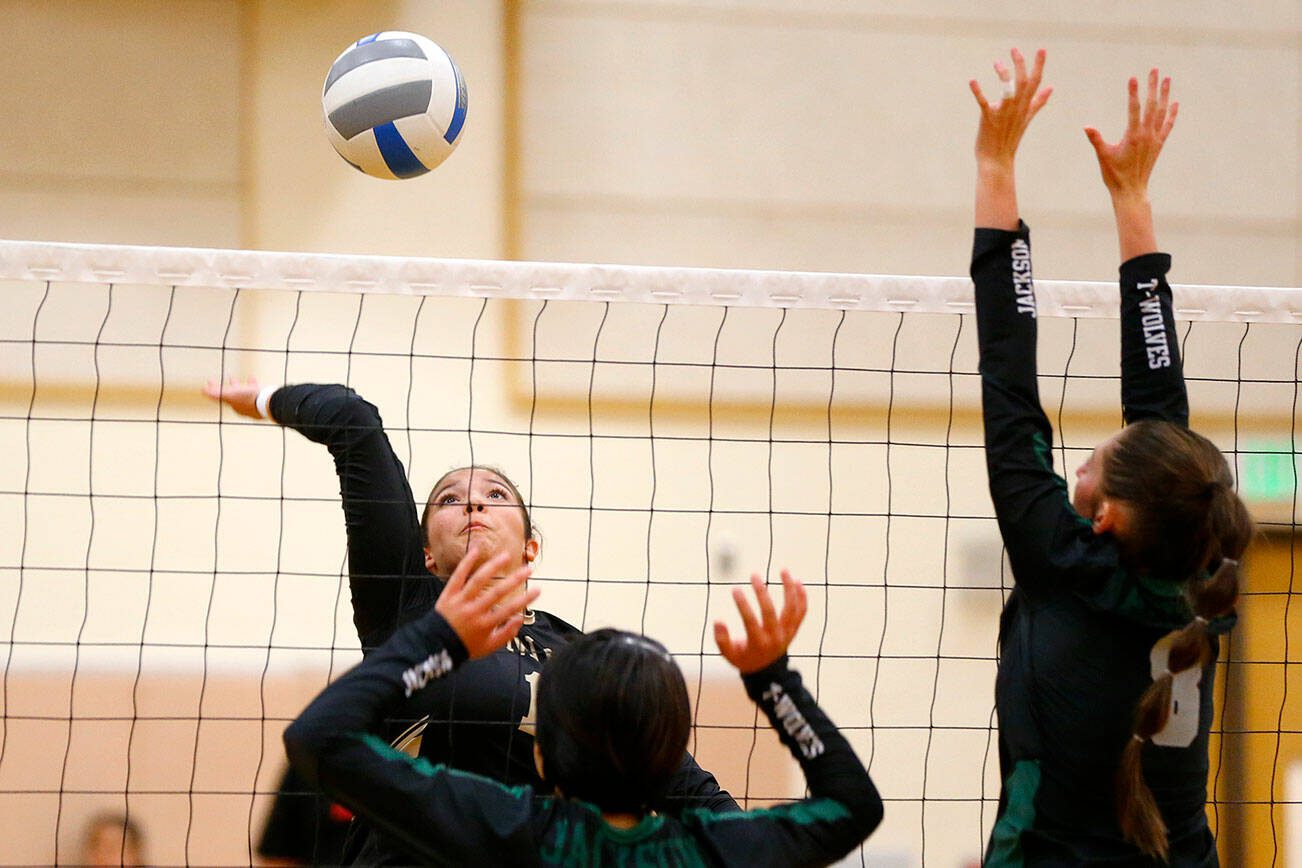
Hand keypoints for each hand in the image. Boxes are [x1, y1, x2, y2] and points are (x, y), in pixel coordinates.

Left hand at [203, 376, 262, 419]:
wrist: (267, 403)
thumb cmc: (248, 399)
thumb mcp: (230, 394)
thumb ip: (217, 393)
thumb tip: (203, 391)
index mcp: (233, 405)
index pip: (219, 397)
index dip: (213, 389)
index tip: (209, 380)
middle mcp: (241, 405)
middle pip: (231, 395)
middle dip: (228, 387)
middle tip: (227, 378)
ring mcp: (251, 403)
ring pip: (243, 393)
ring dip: (240, 385)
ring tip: (237, 378)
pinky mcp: (260, 400)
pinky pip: (254, 390)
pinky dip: (251, 384)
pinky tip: (251, 378)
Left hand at [435, 546, 538, 658]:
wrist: (436, 646)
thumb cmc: (463, 646)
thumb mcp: (488, 647)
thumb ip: (506, 634)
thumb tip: (520, 619)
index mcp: (485, 624)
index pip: (510, 609)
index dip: (525, 599)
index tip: (537, 590)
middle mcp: (474, 611)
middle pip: (498, 592)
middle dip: (515, 579)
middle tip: (528, 569)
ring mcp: (461, 601)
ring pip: (479, 580)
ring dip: (493, 567)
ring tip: (506, 555)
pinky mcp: (449, 594)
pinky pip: (458, 576)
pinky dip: (466, 563)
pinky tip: (475, 550)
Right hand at [714, 570, 806, 674]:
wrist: (766, 671)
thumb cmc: (744, 658)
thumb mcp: (729, 655)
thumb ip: (722, 640)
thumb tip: (718, 621)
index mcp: (758, 644)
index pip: (750, 621)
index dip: (742, 605)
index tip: (735, 589)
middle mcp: (775, 638)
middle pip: (770, 612)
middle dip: (761, 592)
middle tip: (754, 575)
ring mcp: (787, 633)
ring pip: (791, 609)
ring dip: (789, 589)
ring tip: (783, 570)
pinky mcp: (793, 629)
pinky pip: (802, 612)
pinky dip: (802, 597)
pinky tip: (798, 581)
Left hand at [970, 48, 1051, 169]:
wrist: (997, 161)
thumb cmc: (1009, 139)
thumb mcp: (1026, 118)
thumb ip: (1038, 102)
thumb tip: (1051, 87)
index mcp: (1025, 107)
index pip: (1035, 83)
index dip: (1038, 65)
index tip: (1041, 49)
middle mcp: (1016, 109)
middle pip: (1023, 82)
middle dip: (1020, 64)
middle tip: (1014, 49)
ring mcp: (1003, 114)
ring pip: (1008, 90)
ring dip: (1004, 74)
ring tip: (997, 63)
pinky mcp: (988, 119)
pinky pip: (984, 103)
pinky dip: (978, 92)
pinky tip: (972, 81)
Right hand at [1084, 68, 1177, 200]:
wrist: (1131, 191)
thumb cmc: (1114, 175)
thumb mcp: (1103, 156)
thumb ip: (1096, 140)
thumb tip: (1087, 126)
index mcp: (1133, 136)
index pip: (1134, 109)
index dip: (1133, 92)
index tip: (1133, 77)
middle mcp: (1147, 135)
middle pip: (1152, 105)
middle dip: (1153, 86)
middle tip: (1155, 70)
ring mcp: (1155, 139)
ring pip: (1162, 112)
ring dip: (1165, 95)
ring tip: (1167, 79)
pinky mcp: (1159, 144)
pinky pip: (1168, 125)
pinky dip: (1172, 114)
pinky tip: (1174, 103)